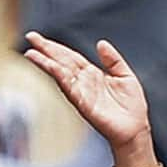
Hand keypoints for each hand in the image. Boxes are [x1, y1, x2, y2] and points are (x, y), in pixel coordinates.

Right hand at [24, 32, 149, 150]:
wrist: (135, 129)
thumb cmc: (131, 106)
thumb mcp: (126, 76)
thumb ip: (113, 60)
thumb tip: (101, 43)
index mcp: (93, 74)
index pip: (70, 57)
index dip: (56, 47)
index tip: (39, 38)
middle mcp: (84, 82)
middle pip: (62, 62)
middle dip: (46, 50)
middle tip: (31, 37)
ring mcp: (82, 93)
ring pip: (62, 75)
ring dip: (47, 63)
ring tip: (32, 53)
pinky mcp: (84, 105)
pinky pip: (71, 89)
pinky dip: (61, 78)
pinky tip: (52, 68)